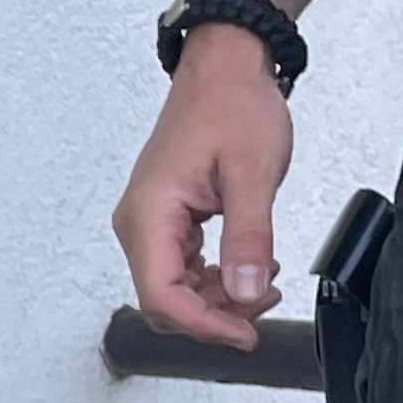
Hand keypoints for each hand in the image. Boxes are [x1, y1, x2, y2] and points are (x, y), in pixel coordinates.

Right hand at [111, 24, 297, 346]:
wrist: (225, 68)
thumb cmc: (233, 106)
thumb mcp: (252, 173)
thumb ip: (249, 237)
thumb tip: (246, 293)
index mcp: (150, 213)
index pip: (162, 295)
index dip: (204, 325)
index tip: (245, 334)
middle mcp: (138, 223)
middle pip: (164, 301)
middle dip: (214, 314)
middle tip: (263, 304)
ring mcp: (149, 223)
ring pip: (174, 290)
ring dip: (218, 299)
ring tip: (263, 280)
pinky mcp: (164, 220)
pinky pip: (181, 269)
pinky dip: (215, 279)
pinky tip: (248, 265)